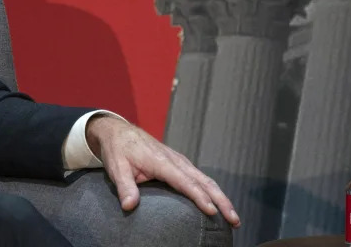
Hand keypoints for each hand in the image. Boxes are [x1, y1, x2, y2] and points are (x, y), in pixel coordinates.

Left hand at [86, 115, 239, 227]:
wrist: (118, 130)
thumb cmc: (117, 149)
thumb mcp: (116, 168)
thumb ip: (124, 187)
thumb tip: (129, 206)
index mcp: (161, 161)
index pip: (185, 182)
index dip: (200, 197)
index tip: (212, 211)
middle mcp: (175, 160)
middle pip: (204, 181)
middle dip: (221, 200)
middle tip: (234, 221)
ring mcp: (179, 161)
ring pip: (205, 179)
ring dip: (221, 197)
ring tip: (233, 218)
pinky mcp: (179, 163)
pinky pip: (200, 177)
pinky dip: (212, 191)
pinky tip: (217, 203)